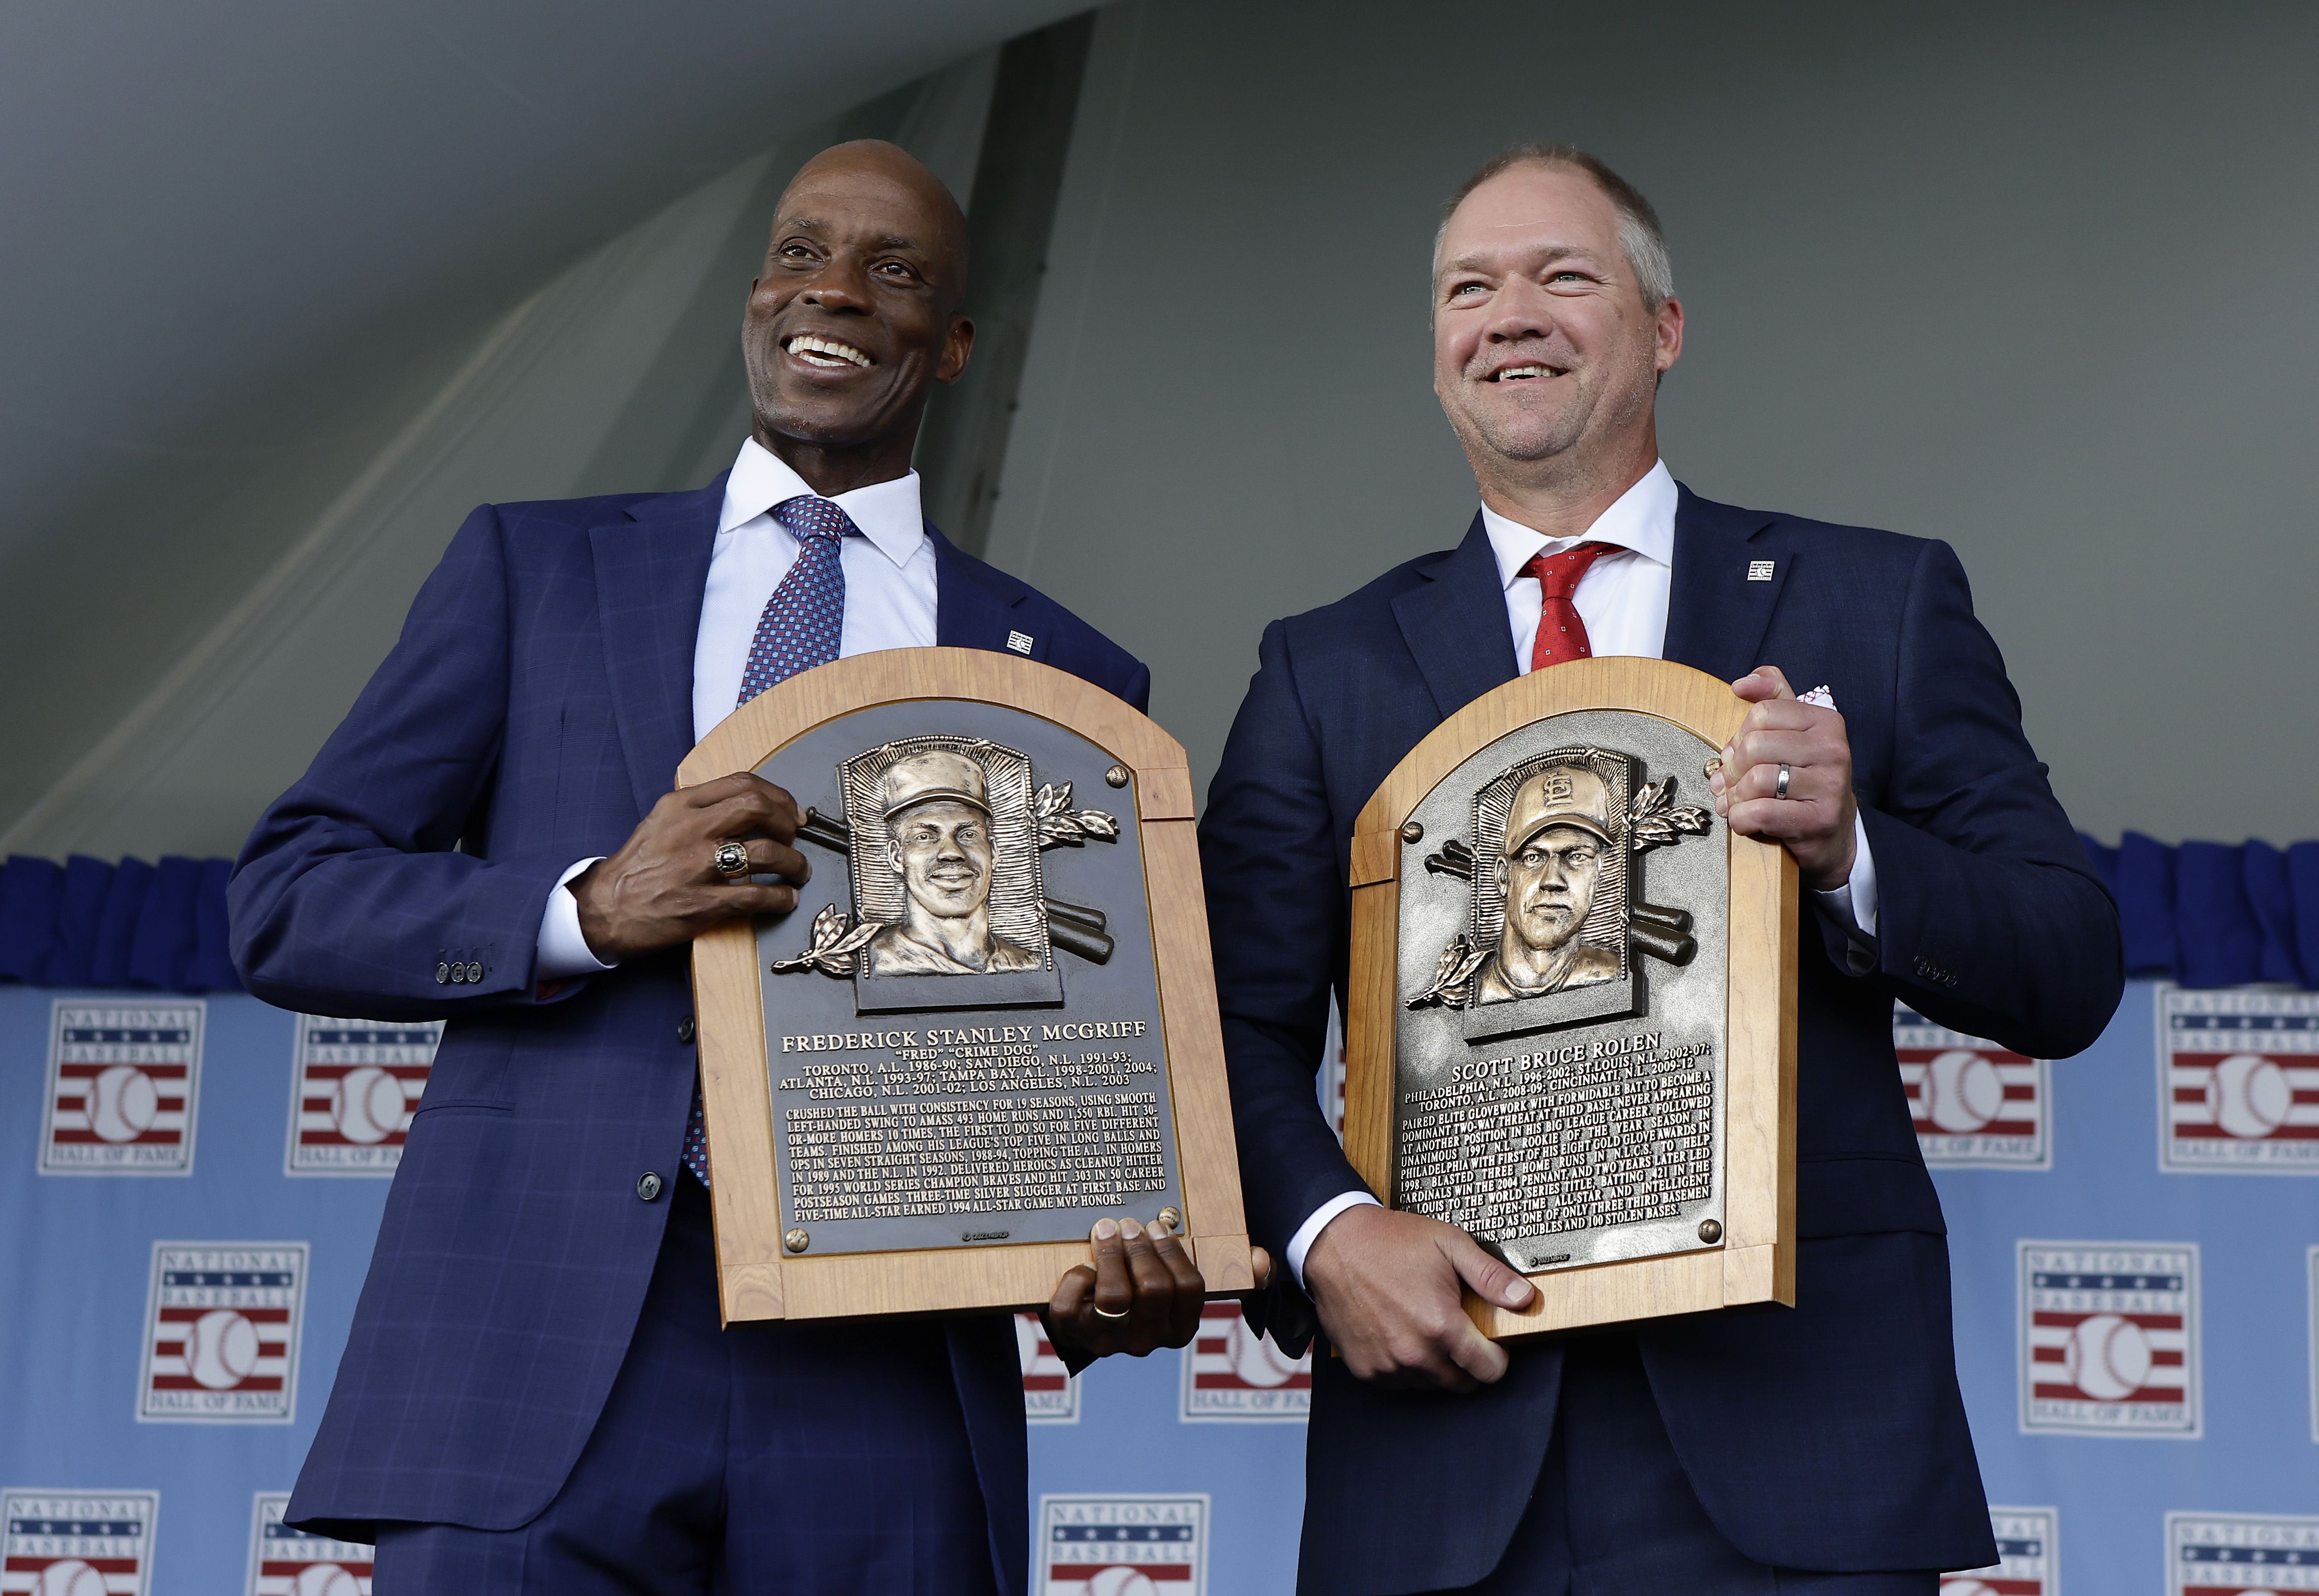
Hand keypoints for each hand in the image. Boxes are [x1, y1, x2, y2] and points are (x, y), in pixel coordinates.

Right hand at [571, 772, 810, 960]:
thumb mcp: (661, 821)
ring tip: (798, 870)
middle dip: (787, 821)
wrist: (604, 909)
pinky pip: (756, 896)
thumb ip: (700, 809)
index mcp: (680, 805)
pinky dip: (781, 897)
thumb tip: (748, 806)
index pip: (741, 783)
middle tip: (796, 835)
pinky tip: (786, 899)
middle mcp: (691, 830)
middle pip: (758, 808)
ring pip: (766, 852)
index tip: (790, 809)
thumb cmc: (636, 867)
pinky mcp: (702, 904)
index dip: (777, 795)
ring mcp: (697, 867)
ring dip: (793, 862)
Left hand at [1046, 1218, 1216, 1359]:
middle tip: (1129, 1225)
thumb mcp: (1156, 1286)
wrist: (1088, 1329)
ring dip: (1111, 1255)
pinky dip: (1077, 1277)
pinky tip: (1083, 1266)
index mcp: (1177, 1327)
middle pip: (1154, 1288)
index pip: (1188, 1288)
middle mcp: (1147, 1338)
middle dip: (1140, 1249)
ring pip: (1115, 1295)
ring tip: (1106, 1231)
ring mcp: (1112, 1339)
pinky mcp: (1078, 1334)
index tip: (1156, 1226)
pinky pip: (1074, 1303)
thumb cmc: (1129, 1295)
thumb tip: (1158, 1223)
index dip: (1172, 1251)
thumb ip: (1164, 1262)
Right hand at [1301, 1204, 1533, 1389]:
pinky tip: (1399, 1333)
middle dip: (1467, 1363)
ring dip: (1435, 1365)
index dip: (1497, 1357)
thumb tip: (1525, 1298)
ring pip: (1430, 1384)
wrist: (1333, 1243)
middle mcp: (1415, 1354)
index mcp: (1441, 1326)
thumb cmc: (1390, 1241)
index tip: (1491, 1342)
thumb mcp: (1449, 1245)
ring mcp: (1387, 1366)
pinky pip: (1399, 1382)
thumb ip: (1490, 1276)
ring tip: (1424, 1326)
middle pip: (1462, 1383)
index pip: (1489, 1371)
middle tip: (1456, 1330)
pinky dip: (1405, 1366)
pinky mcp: (1366, 1369)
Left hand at [1708, 666, 1856, 890]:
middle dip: (1733, 768)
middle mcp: (1834, 749)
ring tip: (1738, 802)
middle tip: (1732, 782)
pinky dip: (1741, 819)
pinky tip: (1746, 820)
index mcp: (1825, 721)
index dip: (1740, 736)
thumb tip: (1742, 683)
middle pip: (1754, 745)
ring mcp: (1831, 786)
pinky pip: (1760, 813)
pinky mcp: (1819, 820)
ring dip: (1736, 796)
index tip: (1741, 754)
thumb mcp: (1792, 732)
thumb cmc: (1803, 779)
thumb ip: (1771, 697)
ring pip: (1756, 780)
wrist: (1832, 832)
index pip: (1761, 713)